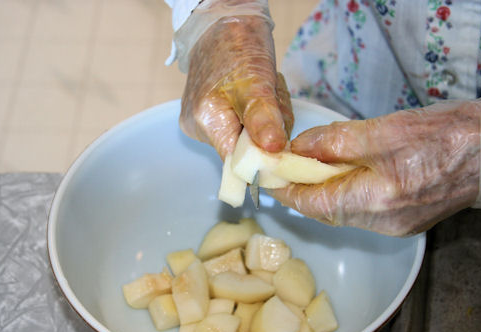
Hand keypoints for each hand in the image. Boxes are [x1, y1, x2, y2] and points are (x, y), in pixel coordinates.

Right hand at [179, 0, 292, 158]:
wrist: (222, 22)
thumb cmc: (237, 45)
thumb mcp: (257, 81)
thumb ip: (264, 118)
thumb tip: (273, 152)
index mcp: (206, 121)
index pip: (239, 162)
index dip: (264, 158)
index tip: (282, 141)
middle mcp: (198, 128)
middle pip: (246, 149)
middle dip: (268, 129)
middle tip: (272, 97)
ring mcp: (202, 122)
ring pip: (248, 136)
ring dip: (266, 117)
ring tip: (264, 88)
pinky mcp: (210, 115)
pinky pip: (243, 124)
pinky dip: (257, 111)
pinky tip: (255, 91)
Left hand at [270, 99, 480, 235]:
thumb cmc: (448, 136)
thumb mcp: (385, 130)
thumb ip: (336, 141)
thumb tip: (300, 147)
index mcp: (374, 201)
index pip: (312, 203)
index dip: (285, 189)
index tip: (266, 176)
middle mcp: (381, 222)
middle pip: (325, 210)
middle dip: (301, 188)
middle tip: (283, 166)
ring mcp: (394, 225)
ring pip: (342, 210)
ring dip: (323, 189)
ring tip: (309, 165)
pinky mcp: (404, 220)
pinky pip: (361, 209)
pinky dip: (345, 191)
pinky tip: (343, 172)